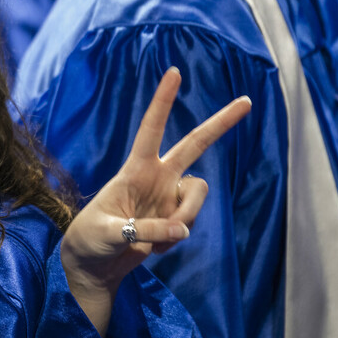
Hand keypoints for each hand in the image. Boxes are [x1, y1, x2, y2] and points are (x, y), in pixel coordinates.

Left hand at [60, 67, 250, 334]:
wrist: (93, 266)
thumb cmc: (90, 240)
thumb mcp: (110, 233)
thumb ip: (146, 229)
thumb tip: (182, 229)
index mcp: (135, 169)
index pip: (151, 129)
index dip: (163, 101)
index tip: (174, 72)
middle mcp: (157, 178)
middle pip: (195, 144)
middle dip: (221, 123)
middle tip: (247, 101)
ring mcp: (168, 197)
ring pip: (198, 197)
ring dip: (185, 218)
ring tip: (153, 241)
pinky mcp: (175, 219)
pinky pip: (189, 225)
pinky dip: (173, 239)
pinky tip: (152, 246)